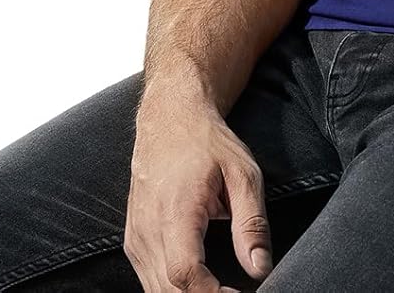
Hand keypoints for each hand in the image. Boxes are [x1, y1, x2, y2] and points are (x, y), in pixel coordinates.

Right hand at [125, 96, 273, 291]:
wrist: (169, 119)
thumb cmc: (208, 143)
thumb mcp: (243, 174)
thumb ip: (251, 223)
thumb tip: (260, 268)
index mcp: (176, 212)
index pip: (185, 274)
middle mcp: (147, 230)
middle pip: (168, 291)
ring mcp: (135, 239)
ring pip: (156, 291)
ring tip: (223, 290)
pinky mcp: (133, 242)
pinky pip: (150, 280)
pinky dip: (174, 290)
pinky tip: (201, 286)